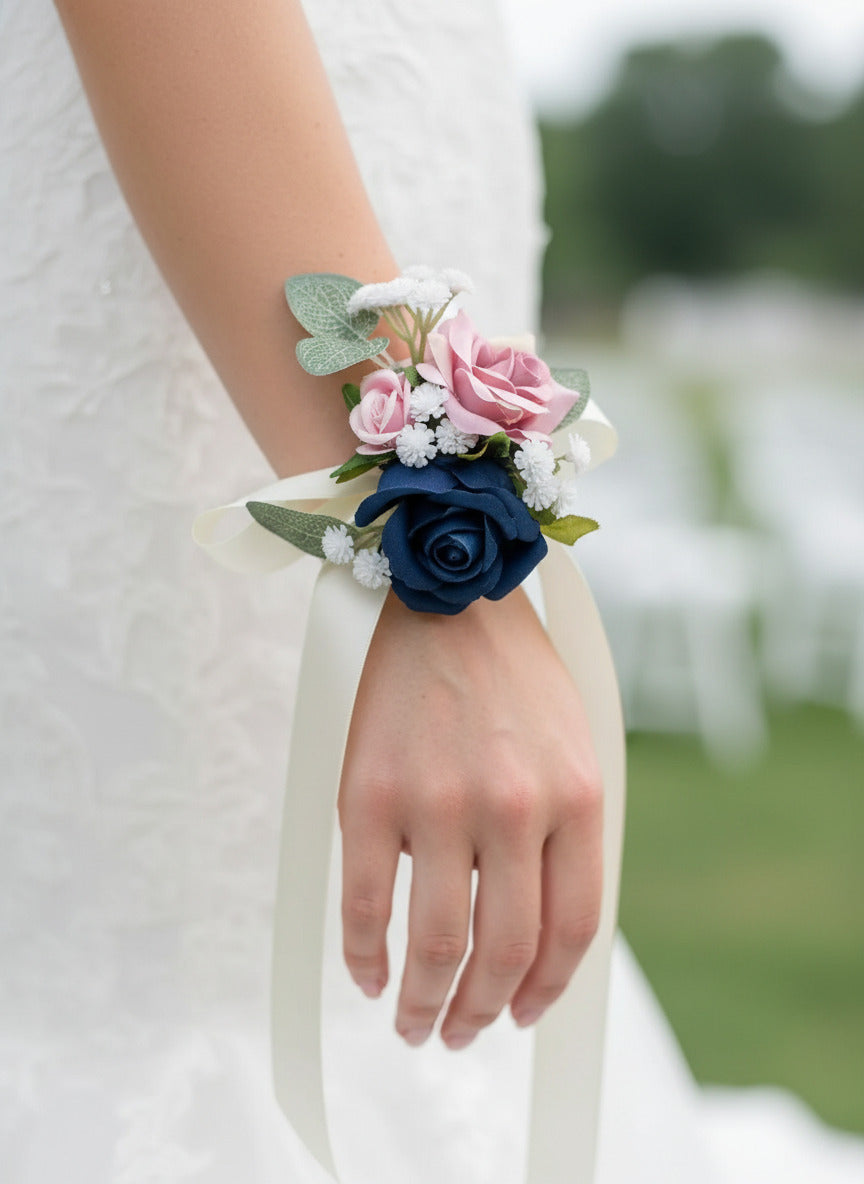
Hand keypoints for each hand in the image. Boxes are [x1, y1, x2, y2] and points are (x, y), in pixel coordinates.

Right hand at [337, 583, 602, 1049]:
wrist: (444, 599)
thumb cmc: (513, 677)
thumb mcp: (571, 747)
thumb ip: (565, 835)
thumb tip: (536, 936)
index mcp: (574, 798)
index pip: (571, 931)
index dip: (545, 990)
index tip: (521, 1015)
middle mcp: (513, 808)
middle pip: (503, 952)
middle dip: (482, 1014)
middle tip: (461, 1036)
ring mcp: (438, 803)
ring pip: (436, 945)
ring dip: (426, 1005)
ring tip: (418, 1025)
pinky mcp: (368, 795)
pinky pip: (365, 906)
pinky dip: (365, 959)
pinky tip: (369, 978)